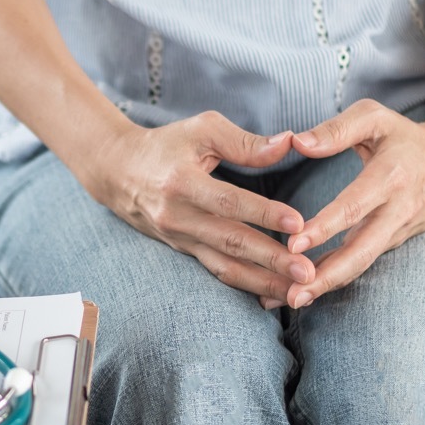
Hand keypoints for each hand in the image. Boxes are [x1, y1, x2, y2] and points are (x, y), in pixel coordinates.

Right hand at [87, 111, 314, 302]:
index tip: (298, 223)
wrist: (118, 172)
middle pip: (229, 242)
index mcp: (181, 182)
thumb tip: (288, 144)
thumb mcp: (201, 130)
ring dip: (263, 282)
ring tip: (298, 293)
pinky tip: (274, 294)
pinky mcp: (183, 250)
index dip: (262, 213)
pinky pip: (217, 271)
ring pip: (224, 267)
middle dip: (271, 260)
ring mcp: (179, 238)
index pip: (227, 201)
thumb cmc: (166, 145)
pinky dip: (246, 285)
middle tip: (307, 272)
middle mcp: (177, 216)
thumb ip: (245, 142)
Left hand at [279, 99, 424, 308]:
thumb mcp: (374, 118)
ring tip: (292, 301)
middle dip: (328, 276)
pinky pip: (363, 261)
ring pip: (363, 263)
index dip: (325, 227)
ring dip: (328, 284)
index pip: (355, 206)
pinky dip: (336, 277)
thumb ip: (336, 129)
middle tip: (294, 295)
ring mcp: (399, 231)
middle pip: (362, 250)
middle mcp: (398, 210)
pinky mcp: (394, 241)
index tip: (293, 243)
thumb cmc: (405, 135)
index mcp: (391, 177)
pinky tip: (306, 291)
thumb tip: (296, 142)